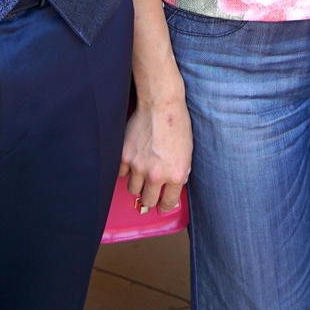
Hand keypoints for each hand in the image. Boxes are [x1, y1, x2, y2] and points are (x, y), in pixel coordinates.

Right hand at [120, 92, 192, 213]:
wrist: (161, 105)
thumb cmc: (177, 125)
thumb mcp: (188, 153)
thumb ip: (180, 174)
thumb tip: (174, 187)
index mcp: (176, 175)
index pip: (167, 203)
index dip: (164, 205)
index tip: (162, 204)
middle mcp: (156, 175)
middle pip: (147, 201)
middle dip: (149, 197)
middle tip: (150, 191)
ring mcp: (138, 167)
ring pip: (133, 189)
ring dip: (137, 183)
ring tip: (142, 171)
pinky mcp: (124, 156)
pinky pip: (121, 173)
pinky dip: (126, 169)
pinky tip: (133, 159)